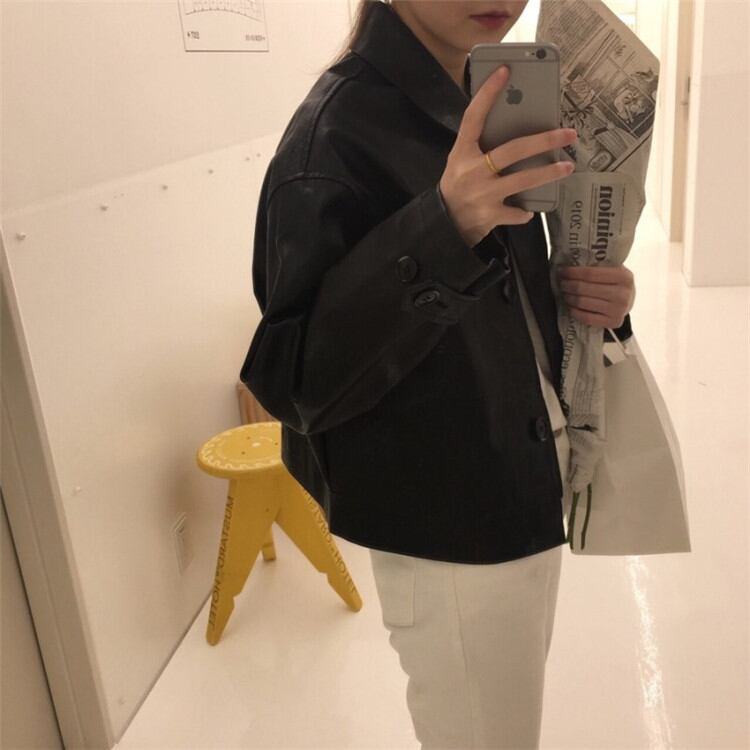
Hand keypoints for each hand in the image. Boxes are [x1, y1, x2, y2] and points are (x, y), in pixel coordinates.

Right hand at [439, 65, 577, 247]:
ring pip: (522, 180)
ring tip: (567, 166)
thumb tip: (517, 125)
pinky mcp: (489, 215)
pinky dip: (524, 211)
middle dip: (544, 140)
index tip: (505, 71)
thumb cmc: (458, 186)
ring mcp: (482, 194)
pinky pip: (516, 211)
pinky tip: (530, 209)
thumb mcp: (461, 162)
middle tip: (568, 133)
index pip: (473, 117)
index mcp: (462, 152)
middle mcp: (472, 171)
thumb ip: (481, 146)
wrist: (443, 223)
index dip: (487, 93)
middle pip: (512, 150)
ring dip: (548, 173)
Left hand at [557, 264, 635, 328]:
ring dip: (569, 297)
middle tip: (561, 282)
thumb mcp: (613, 270)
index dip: (572, 272)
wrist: (628, 302)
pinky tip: (570, 306)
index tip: (562, 271)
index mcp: (623, 277)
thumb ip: (598, 265)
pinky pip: (586, 317)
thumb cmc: (616, 283)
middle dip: (568, 284)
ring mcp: (618, 310)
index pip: (590, 273)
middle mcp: (622, 294)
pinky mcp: (613, 322)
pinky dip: (574, 311)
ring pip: (582, 302)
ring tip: (564, 293)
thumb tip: (570, 262)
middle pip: (583, 288)